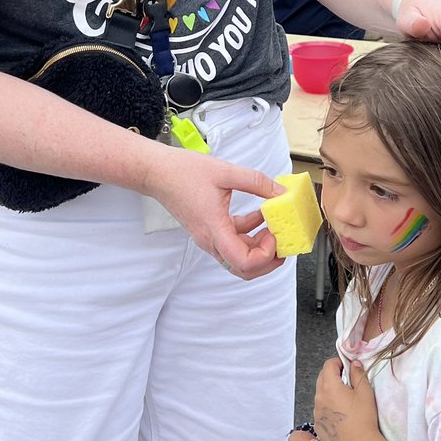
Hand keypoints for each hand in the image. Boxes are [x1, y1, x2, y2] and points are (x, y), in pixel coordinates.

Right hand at [144, 149, 285, 280]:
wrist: (157, 173)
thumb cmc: (183, 172)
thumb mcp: (226, 172)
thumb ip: (257, 182)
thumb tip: (280, 193)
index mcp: (214, 229)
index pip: (243, 262)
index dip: (264, 254)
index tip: (274, 234)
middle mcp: (211, 240)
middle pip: (243, 268)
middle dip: (268, 260)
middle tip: (283, 242)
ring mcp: (209, 237)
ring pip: (239, 258)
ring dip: (260, 248)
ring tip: (275, 228)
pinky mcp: (209, 230)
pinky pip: (233, 242)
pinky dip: (249, 234)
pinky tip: (259, 216)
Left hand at [314, 357, 379, 440]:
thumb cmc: (363, 418)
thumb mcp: (365, 392)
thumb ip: (358, 373)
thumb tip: (354, 363)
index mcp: (329, 386)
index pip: (328, 365)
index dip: (338, 362)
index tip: (348, 367)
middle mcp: (319, 398)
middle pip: (322, 377)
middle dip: (333, 374)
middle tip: (348, 381)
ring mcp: (316, 412)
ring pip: (320, 394)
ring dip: (330, 391)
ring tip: (345, 399)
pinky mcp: (318, 425)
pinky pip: (320, 409)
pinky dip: (328, 406)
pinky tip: (341, 414)